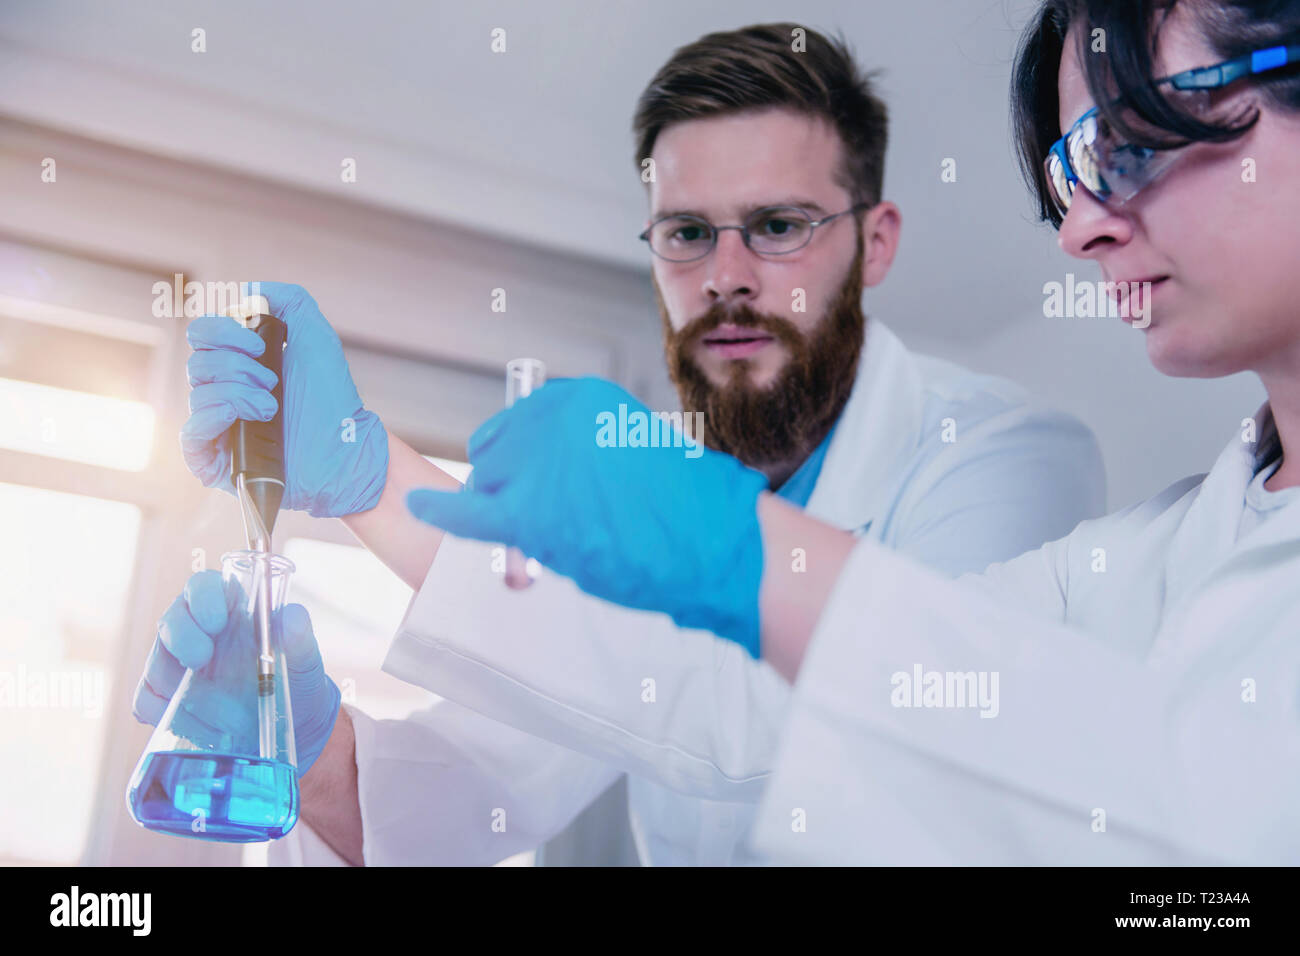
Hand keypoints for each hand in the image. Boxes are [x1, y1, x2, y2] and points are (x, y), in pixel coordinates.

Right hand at [132, 570, 341, 776]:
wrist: (293, 729)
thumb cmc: (298, 683)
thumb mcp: (306, 662)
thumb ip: (300, 637)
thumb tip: (291, 614)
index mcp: (230, 610)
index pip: (203, 586)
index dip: (203, 597)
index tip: (216, 621)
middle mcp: (197, 632)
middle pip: (171, 621)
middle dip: (181, 638)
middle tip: (201, 660)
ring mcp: (177, 666)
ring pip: (155, 665)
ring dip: (181, 687)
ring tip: (224, 713)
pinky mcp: (166, 700)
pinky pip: (147, 702)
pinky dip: (170, 716)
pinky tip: (206, 731)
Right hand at [180, 282, 388, 517]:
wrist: (345, 446)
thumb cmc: (331, 397)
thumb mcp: (315, 335)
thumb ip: (288, 300)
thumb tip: (250, 291)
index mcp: (237, 363)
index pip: (202, 334)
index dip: (225, 332)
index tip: (261, 345)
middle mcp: (222, 392)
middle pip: (197, 362)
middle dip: (237, 366)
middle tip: (273, 381)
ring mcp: (218, 427)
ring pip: (198, 395)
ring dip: (239, 394)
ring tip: (272, 408)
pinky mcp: (215, 461)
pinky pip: (190, 434)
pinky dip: (213, 418)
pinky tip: (242, 417)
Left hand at [405, 377, 767, 655]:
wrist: (715, 542)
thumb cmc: (694, 508)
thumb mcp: (638, 453)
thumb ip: (588, 456)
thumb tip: (553, 485)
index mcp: (582, 398)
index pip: (522, 425)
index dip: (522, 460)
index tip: (530, 477)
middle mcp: (553, 419)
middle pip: (498, 457)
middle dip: (513, 489)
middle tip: (553, 520)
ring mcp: (539, 461)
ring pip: (488, 487)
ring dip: (505, 513)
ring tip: (553, 536)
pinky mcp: (530, 511)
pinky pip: (468, 511)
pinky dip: (439, 512)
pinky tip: (415, 507)